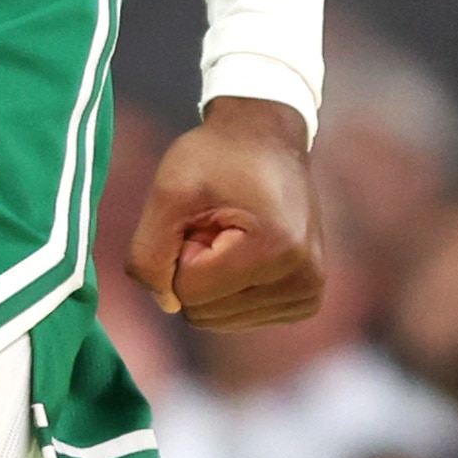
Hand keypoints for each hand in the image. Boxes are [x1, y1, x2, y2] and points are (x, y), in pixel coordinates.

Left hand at [124, 97, 322, 328]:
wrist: (266, 137)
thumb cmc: (216, 158)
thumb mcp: (168, 191)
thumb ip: (149, 252)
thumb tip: (166, 304)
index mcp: (275, 249)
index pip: (189, 291)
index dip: (178, 251)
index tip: (200, 215)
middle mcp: (303, 280)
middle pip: (205, 312)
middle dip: (195, 267)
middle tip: (215, 222)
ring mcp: (308, 294)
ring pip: (220, 319)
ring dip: (211, 277)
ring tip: (230, 232)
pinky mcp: (305, 301)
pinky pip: (240, 318)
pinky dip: (229, 287)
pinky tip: (244, 249)